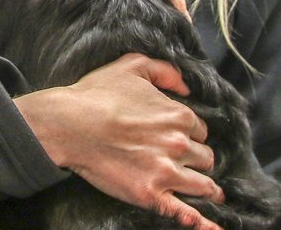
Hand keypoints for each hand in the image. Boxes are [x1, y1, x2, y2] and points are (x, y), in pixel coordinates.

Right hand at [16, 53, 223, 229]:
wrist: (67, 123)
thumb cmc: (96, 94)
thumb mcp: (131, 66)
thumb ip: (165, 70)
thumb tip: (186, 87)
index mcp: (178, 115)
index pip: (200, 130)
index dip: (189, 134)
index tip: (178, 138)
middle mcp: (178, 144)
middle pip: (204, 158)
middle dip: (196, 159)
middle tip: (183, 162)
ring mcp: (166, 172)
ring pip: (203, 185)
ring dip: (206, 188)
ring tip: (207, 192)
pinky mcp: (151, 195)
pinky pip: (186, 213)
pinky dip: (202, 222)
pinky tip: (213, 229)